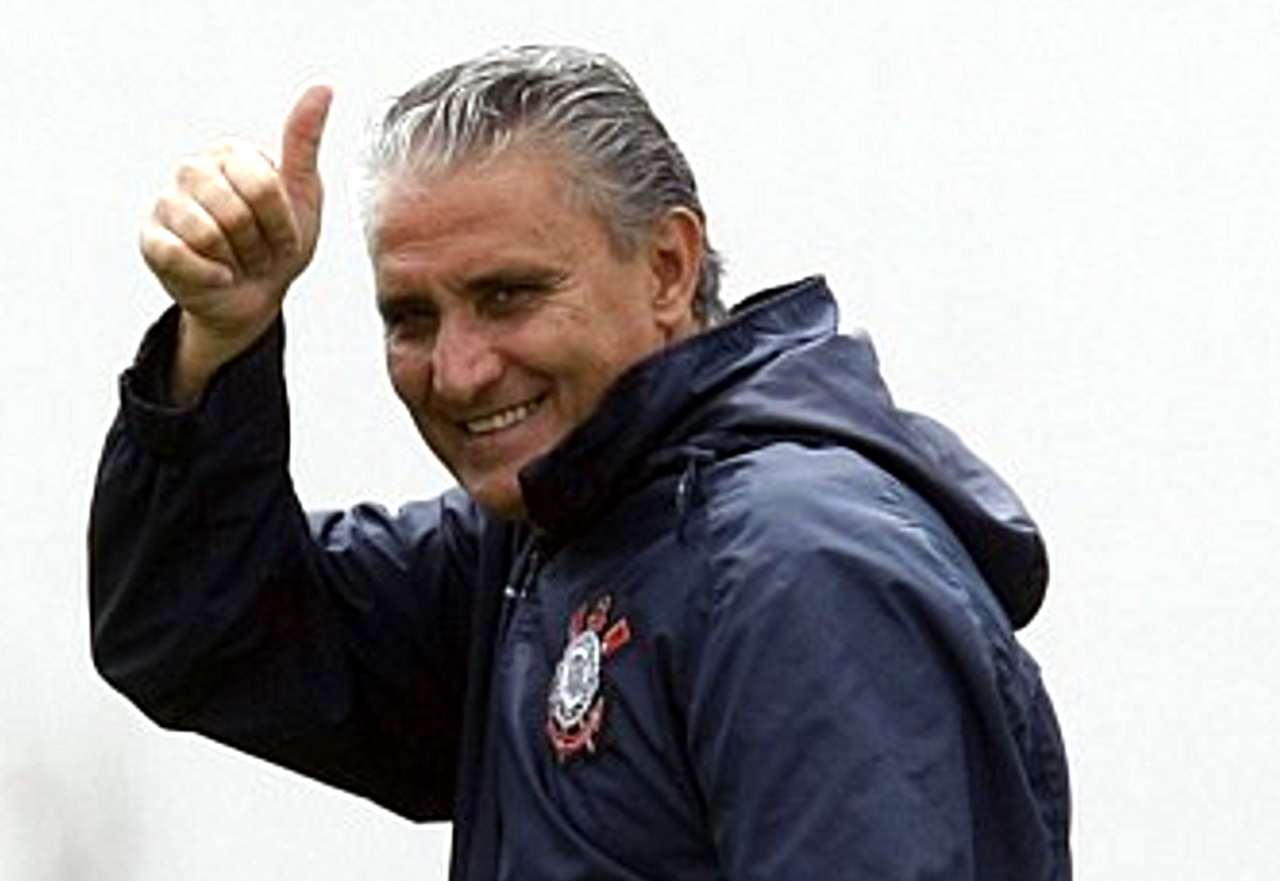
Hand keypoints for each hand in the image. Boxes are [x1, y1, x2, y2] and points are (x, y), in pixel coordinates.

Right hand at [139, 84, 332, 402]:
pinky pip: (179, 256)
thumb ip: (304, 143)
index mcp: (233, 154)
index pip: (265, 186)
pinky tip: (218, 276)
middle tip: (259, 253)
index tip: (287, 239)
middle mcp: (193, 169)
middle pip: (236, 211)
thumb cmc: (280, 244)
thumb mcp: (303, 196)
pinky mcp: (150, 238)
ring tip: (238, 262)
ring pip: (207, 233)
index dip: (282, 225)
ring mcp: (167, 202)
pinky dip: (210, 276)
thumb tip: (323, 87)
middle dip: (259, 246)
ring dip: (236, 261)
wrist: (255, 297)